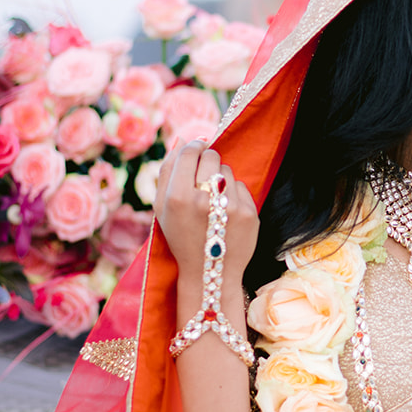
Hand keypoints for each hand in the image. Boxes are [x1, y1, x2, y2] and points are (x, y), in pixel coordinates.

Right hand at [154, 141, 258, 289]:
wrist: (210, 272)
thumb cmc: (181, 236)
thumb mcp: (162, 208)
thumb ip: (167, 171)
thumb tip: (183, 139)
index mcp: (177, 198)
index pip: (189, 153)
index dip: (193, 146)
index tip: (197, 148)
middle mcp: (203, 201)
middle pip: (211, 157)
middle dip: (207, 160)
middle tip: (204, 176)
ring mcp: (229, 207)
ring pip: (227, 170)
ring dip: (220, 179)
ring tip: (213, 201)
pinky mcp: (249, 214)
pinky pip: (241, 186)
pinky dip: (234, 194)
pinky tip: (226, 213)